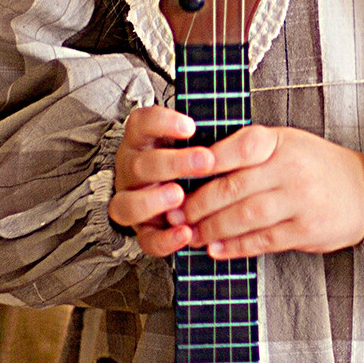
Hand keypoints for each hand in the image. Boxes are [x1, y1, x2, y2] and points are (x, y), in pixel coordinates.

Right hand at [109, 105, 211, 257]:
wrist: (171, 194)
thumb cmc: (187, 162)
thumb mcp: (192, 143)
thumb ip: (205, 138)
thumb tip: (235, 133)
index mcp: (142, 142)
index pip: (141, 123)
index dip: (162, 123)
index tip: (190, 126)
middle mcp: (130, 170)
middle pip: (138, 165)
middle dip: (172, 163)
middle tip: (205, 161)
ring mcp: (131, 201)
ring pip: (127, 204)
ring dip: (154, 201)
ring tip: (180, 196)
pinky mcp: (142, 231)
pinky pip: (145, 239)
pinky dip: (165, 239)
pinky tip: (186, 233)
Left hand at [109, 107, 363, 260]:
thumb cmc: (316, 166)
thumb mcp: (285, 143)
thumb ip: (247, 152)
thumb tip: (197, 168)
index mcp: (279, 142)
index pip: (235, 149)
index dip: (202, 165)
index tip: (176, 178)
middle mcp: (290, 168)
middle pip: (233, 188)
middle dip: (198, 205)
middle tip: (175, 215)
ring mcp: (300, 200)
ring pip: (244, 217)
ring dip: (212, 229)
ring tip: (192, 235)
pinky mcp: (306, 230)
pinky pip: (263, 241)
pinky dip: (236, 247)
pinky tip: (217, 248)